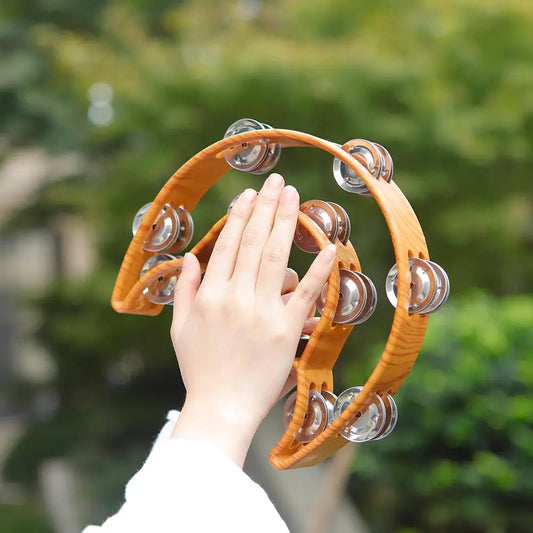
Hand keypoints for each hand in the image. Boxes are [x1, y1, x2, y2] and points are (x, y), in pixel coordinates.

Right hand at [170, 174, 335, 465]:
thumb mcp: (179, 329)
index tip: (250, 194)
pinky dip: (318, 269)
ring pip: (275, 258)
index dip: (240, 216)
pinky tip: (329, 246)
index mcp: (209, 296)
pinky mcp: (285, 331)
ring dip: (285, 222)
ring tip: (293, 196)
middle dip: (266, 207)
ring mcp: (261, 313)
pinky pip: (305, 294)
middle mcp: (234, 298)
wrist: (220, 409)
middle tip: (277, 180)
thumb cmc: (199, 370)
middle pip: (252, 243)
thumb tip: (187, 259)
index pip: (226, 245)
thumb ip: (183, 290)